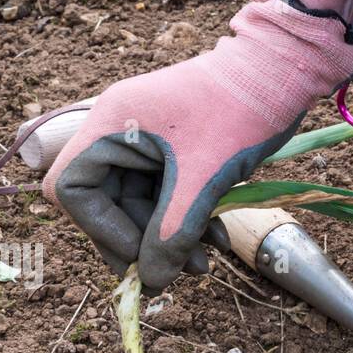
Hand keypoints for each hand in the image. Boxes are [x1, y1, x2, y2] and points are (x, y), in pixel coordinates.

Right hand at [43, 0, 352, 291]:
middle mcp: (118, 132)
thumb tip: (151, 282)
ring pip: (141, 205)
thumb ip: (174, 231)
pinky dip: (187, 221)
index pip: (72, 188)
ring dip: (170, 238)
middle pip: (106, 203)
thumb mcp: (204, 177)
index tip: (139, 255)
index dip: (100, 228)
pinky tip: (218, 241)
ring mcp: (145, 141)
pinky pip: (166, 195)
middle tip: (173, 274)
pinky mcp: (173, 151)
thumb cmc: (239, 111)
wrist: (281, 71)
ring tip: (205, 265)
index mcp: (109, 125)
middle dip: (142, 242)